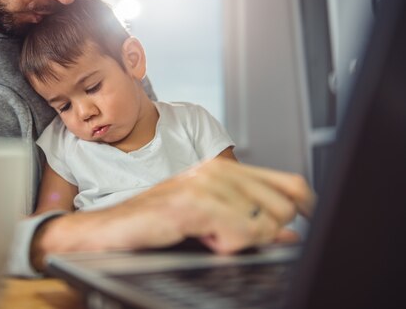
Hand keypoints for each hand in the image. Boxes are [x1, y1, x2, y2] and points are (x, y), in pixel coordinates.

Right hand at [32, 157, 314, 269]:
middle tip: (226, 234)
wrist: (108, 231)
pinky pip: (242, 234)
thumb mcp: (209, 220)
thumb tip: (289, 233)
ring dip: (240, 241)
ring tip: (208, 235)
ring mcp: (205, 184)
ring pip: (265, 224)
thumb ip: (249, 222)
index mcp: (223, 169)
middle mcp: (217, 170)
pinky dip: (227, 246)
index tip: (303, 227)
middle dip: (264, 232)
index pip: (291, 185)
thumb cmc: (152, 224)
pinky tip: (203, 238)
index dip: (307, 209)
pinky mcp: (194, 203)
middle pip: (285, 207)